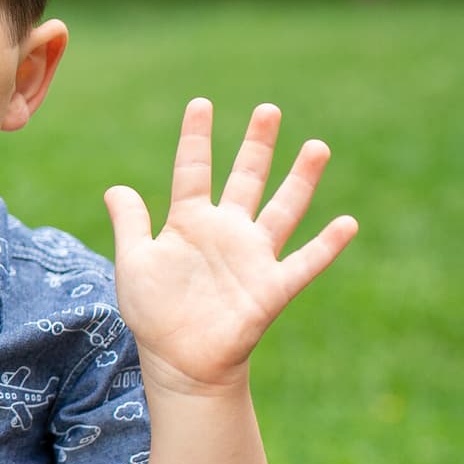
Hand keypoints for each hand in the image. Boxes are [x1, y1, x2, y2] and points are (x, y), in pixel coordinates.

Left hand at [104, 99, 358, 394]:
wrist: (179, 361)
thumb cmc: (154, 313)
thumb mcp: (134, 262)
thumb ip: (130, 224)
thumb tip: (115, 188)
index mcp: (189, 221)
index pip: (193, 170)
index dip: (196, 138)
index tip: (201, 103)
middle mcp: (226, 231)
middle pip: (246, 178)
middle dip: (257, 145)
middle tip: (268, 109)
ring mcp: (252, 256)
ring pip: (282, 209)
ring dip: (300, 180)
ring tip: (317, 146)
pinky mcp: (271, 287)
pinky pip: (305, 262)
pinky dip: (326, 245)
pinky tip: (347, 222)